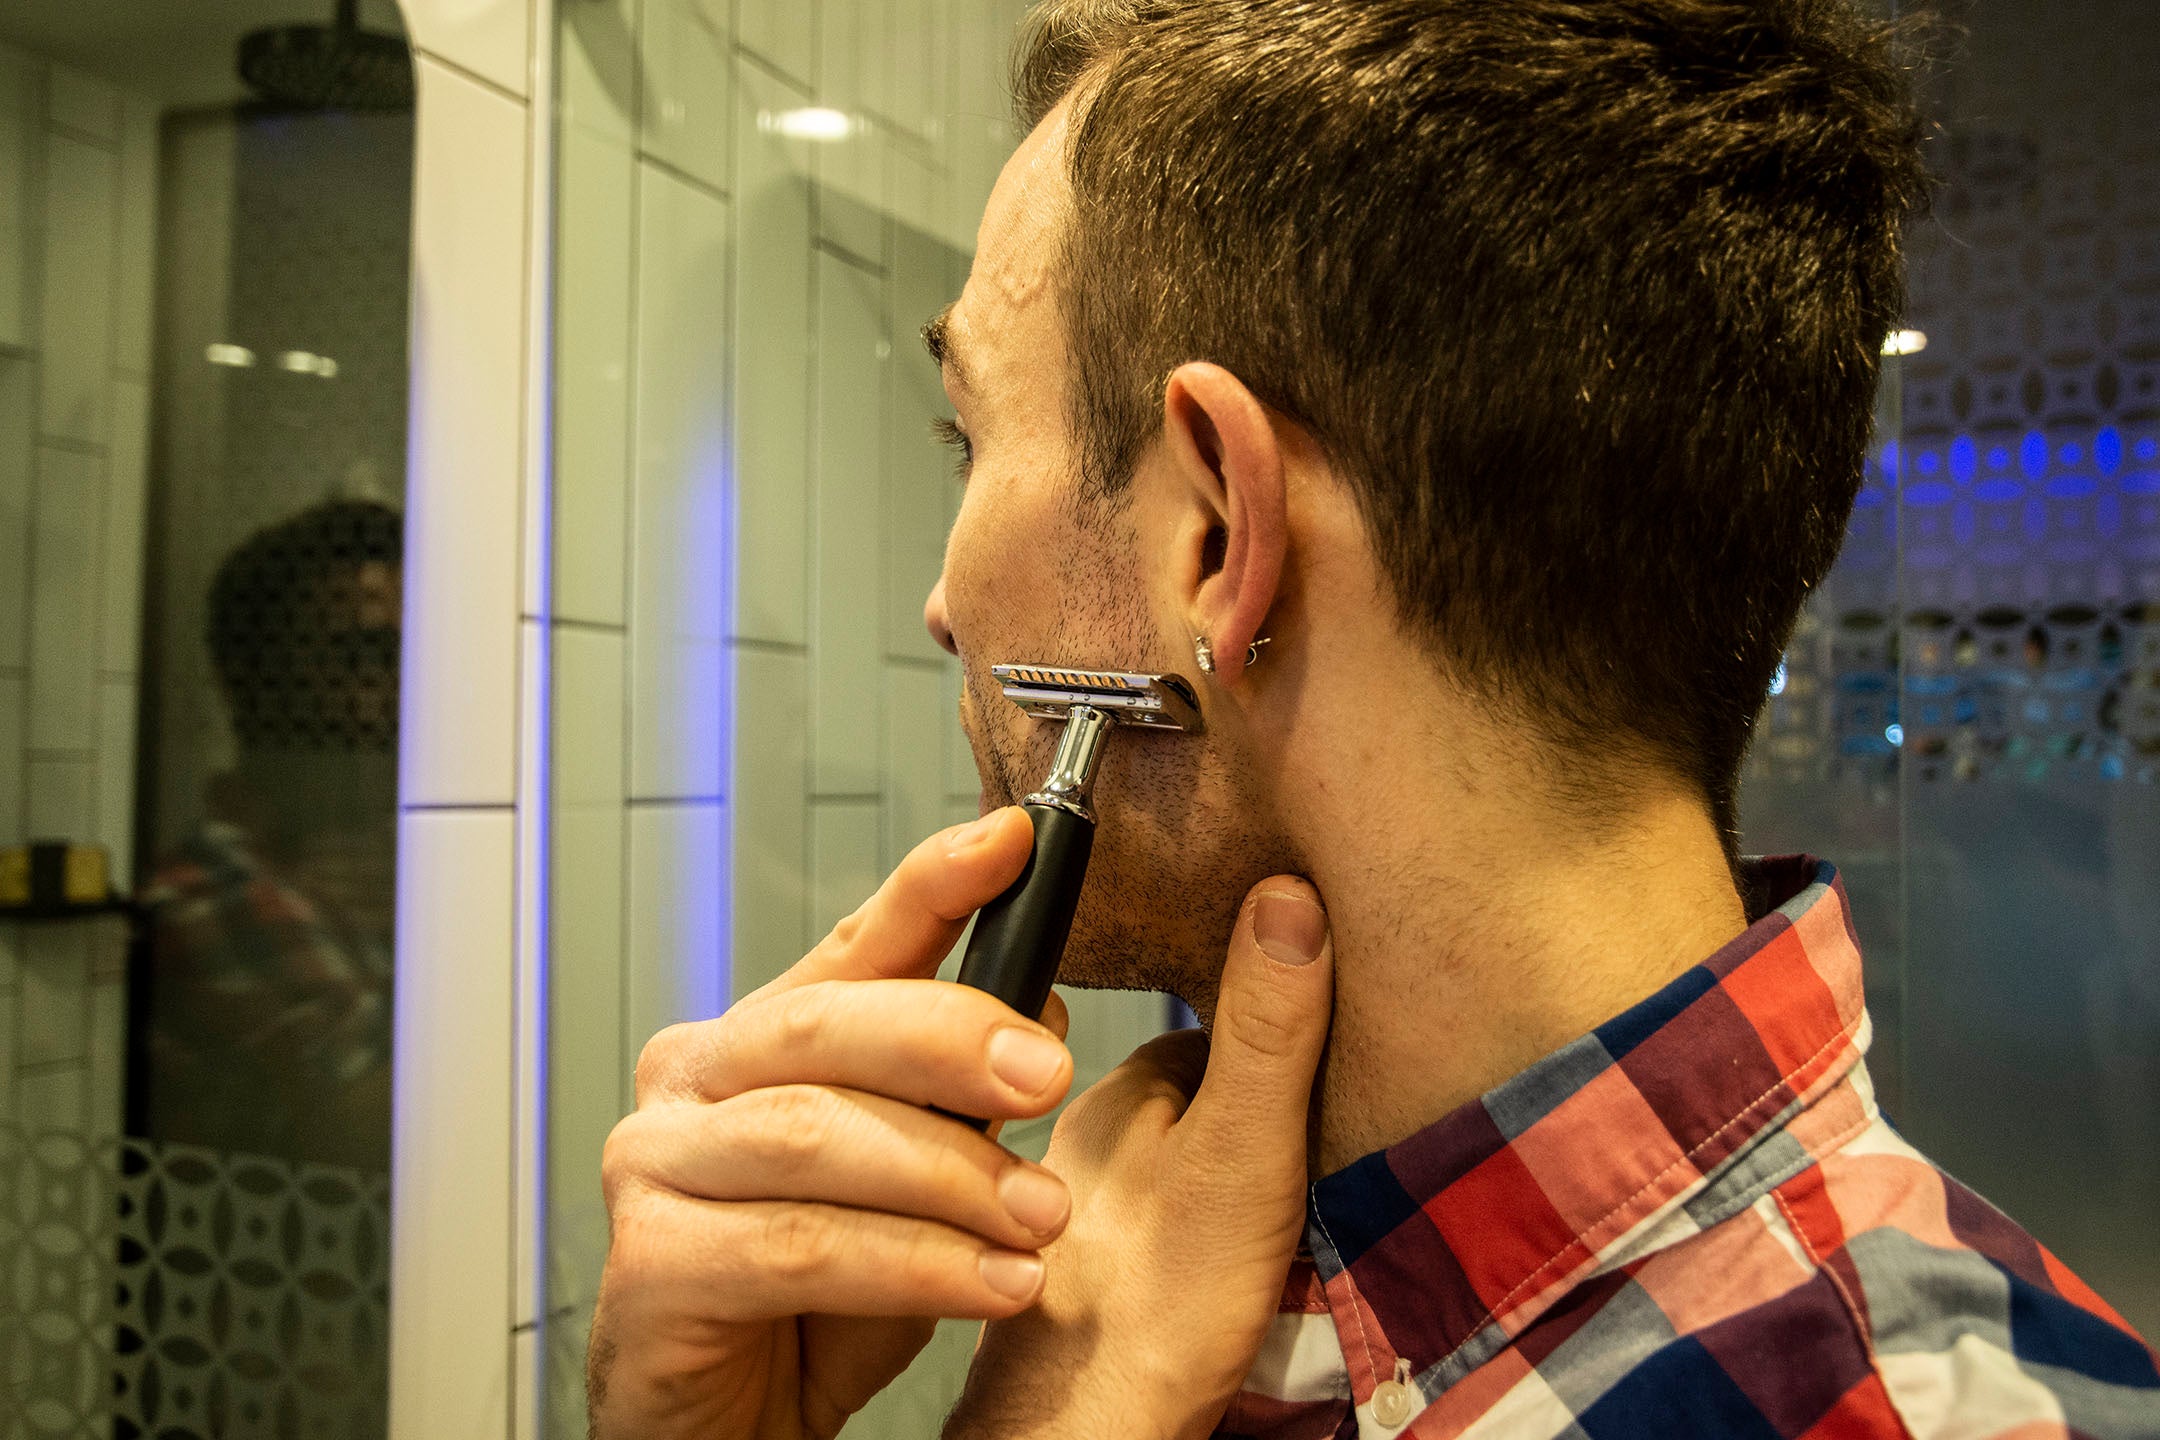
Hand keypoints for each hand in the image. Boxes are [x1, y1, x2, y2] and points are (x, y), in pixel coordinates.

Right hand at [587, 809, 1079, 1439]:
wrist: (729, 1428)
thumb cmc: (816, 1301)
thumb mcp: (913, 1185)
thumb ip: (958, 1100)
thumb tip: (1044, 1017)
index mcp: (759, 1038)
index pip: (852, 945)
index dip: (931, 886)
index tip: (1014, 840)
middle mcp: (692, 1080)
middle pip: (826, 1027)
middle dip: (950, 1038)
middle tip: (1046, 1078)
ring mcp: (655, 1165)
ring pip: (817, 1138)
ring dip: (948, 1179)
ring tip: (1039, 1222)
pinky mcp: (649, 1265)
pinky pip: (798, 1248)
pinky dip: (911, 1266)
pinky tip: (989, 1285)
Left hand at [945, 879, 1334, 1439]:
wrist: (1088, 1434)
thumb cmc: (1159, 1302)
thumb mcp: (1240, 1149)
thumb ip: (1267, 1031)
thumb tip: (1285, 892)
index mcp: (1123, 1085)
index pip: (1212, 1025)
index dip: (1272, 1031)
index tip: (1327, 1044)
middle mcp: (1089, 1133)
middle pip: (1188, 1085)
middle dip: (1241, 1096)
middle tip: (1302, 1134)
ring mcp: (1085, 1202)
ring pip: (1167, 1154)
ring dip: (1214, 1165)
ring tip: (1270, 1203)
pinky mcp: (1091, 1269)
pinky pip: (1153, 1217)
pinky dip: (1186, 1224)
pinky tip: (1212, 1259)